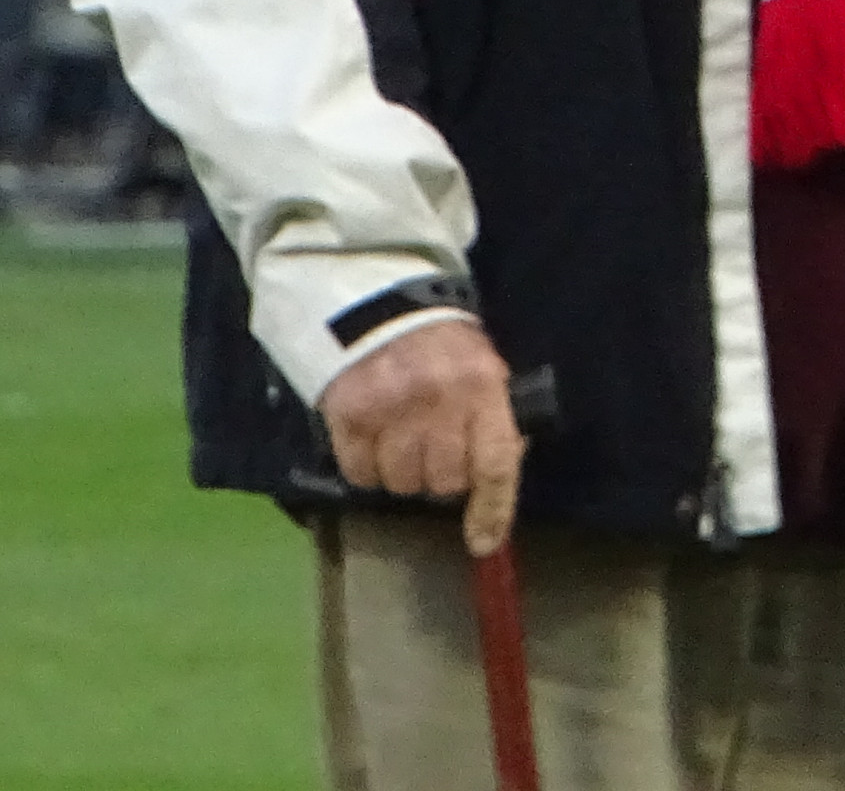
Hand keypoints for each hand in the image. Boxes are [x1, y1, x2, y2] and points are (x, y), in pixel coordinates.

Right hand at [319, 318, 526, 558]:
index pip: (496, 464)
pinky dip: (367, 467)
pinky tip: (374, 438)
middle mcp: (438, 400)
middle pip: (443, 482)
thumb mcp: (483, 367)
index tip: (484, 542)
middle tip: (435, 451)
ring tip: (403, 441)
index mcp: (482, 386)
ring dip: (403, 473)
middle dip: (442, 477)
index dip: (492, 510)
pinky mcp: (347, 415)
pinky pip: (360, 473)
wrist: (379, 302)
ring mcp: (389, 409)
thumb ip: (492, 417)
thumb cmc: (442, 342)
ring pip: (400, 484)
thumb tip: (497, 476)